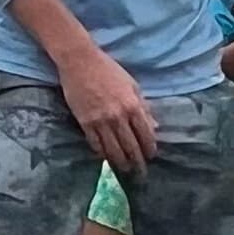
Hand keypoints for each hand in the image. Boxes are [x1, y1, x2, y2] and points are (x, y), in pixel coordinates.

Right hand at [56, 46, 157, 171]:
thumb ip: (143, 106)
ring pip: (113, 150)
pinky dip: (102, 154)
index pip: (146, 135)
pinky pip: (95, 144)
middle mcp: (118, 116)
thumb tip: (154, 127)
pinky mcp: (85, 123)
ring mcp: (100, 121)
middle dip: (138, 162)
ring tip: (125, 169)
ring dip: (121, 163)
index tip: (151, 156)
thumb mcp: (132, 85)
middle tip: (141, 172)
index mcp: (133, 105)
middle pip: (131, 147)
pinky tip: (106, 158)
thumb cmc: (108, 69)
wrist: (80, 61)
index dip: (150, 149)